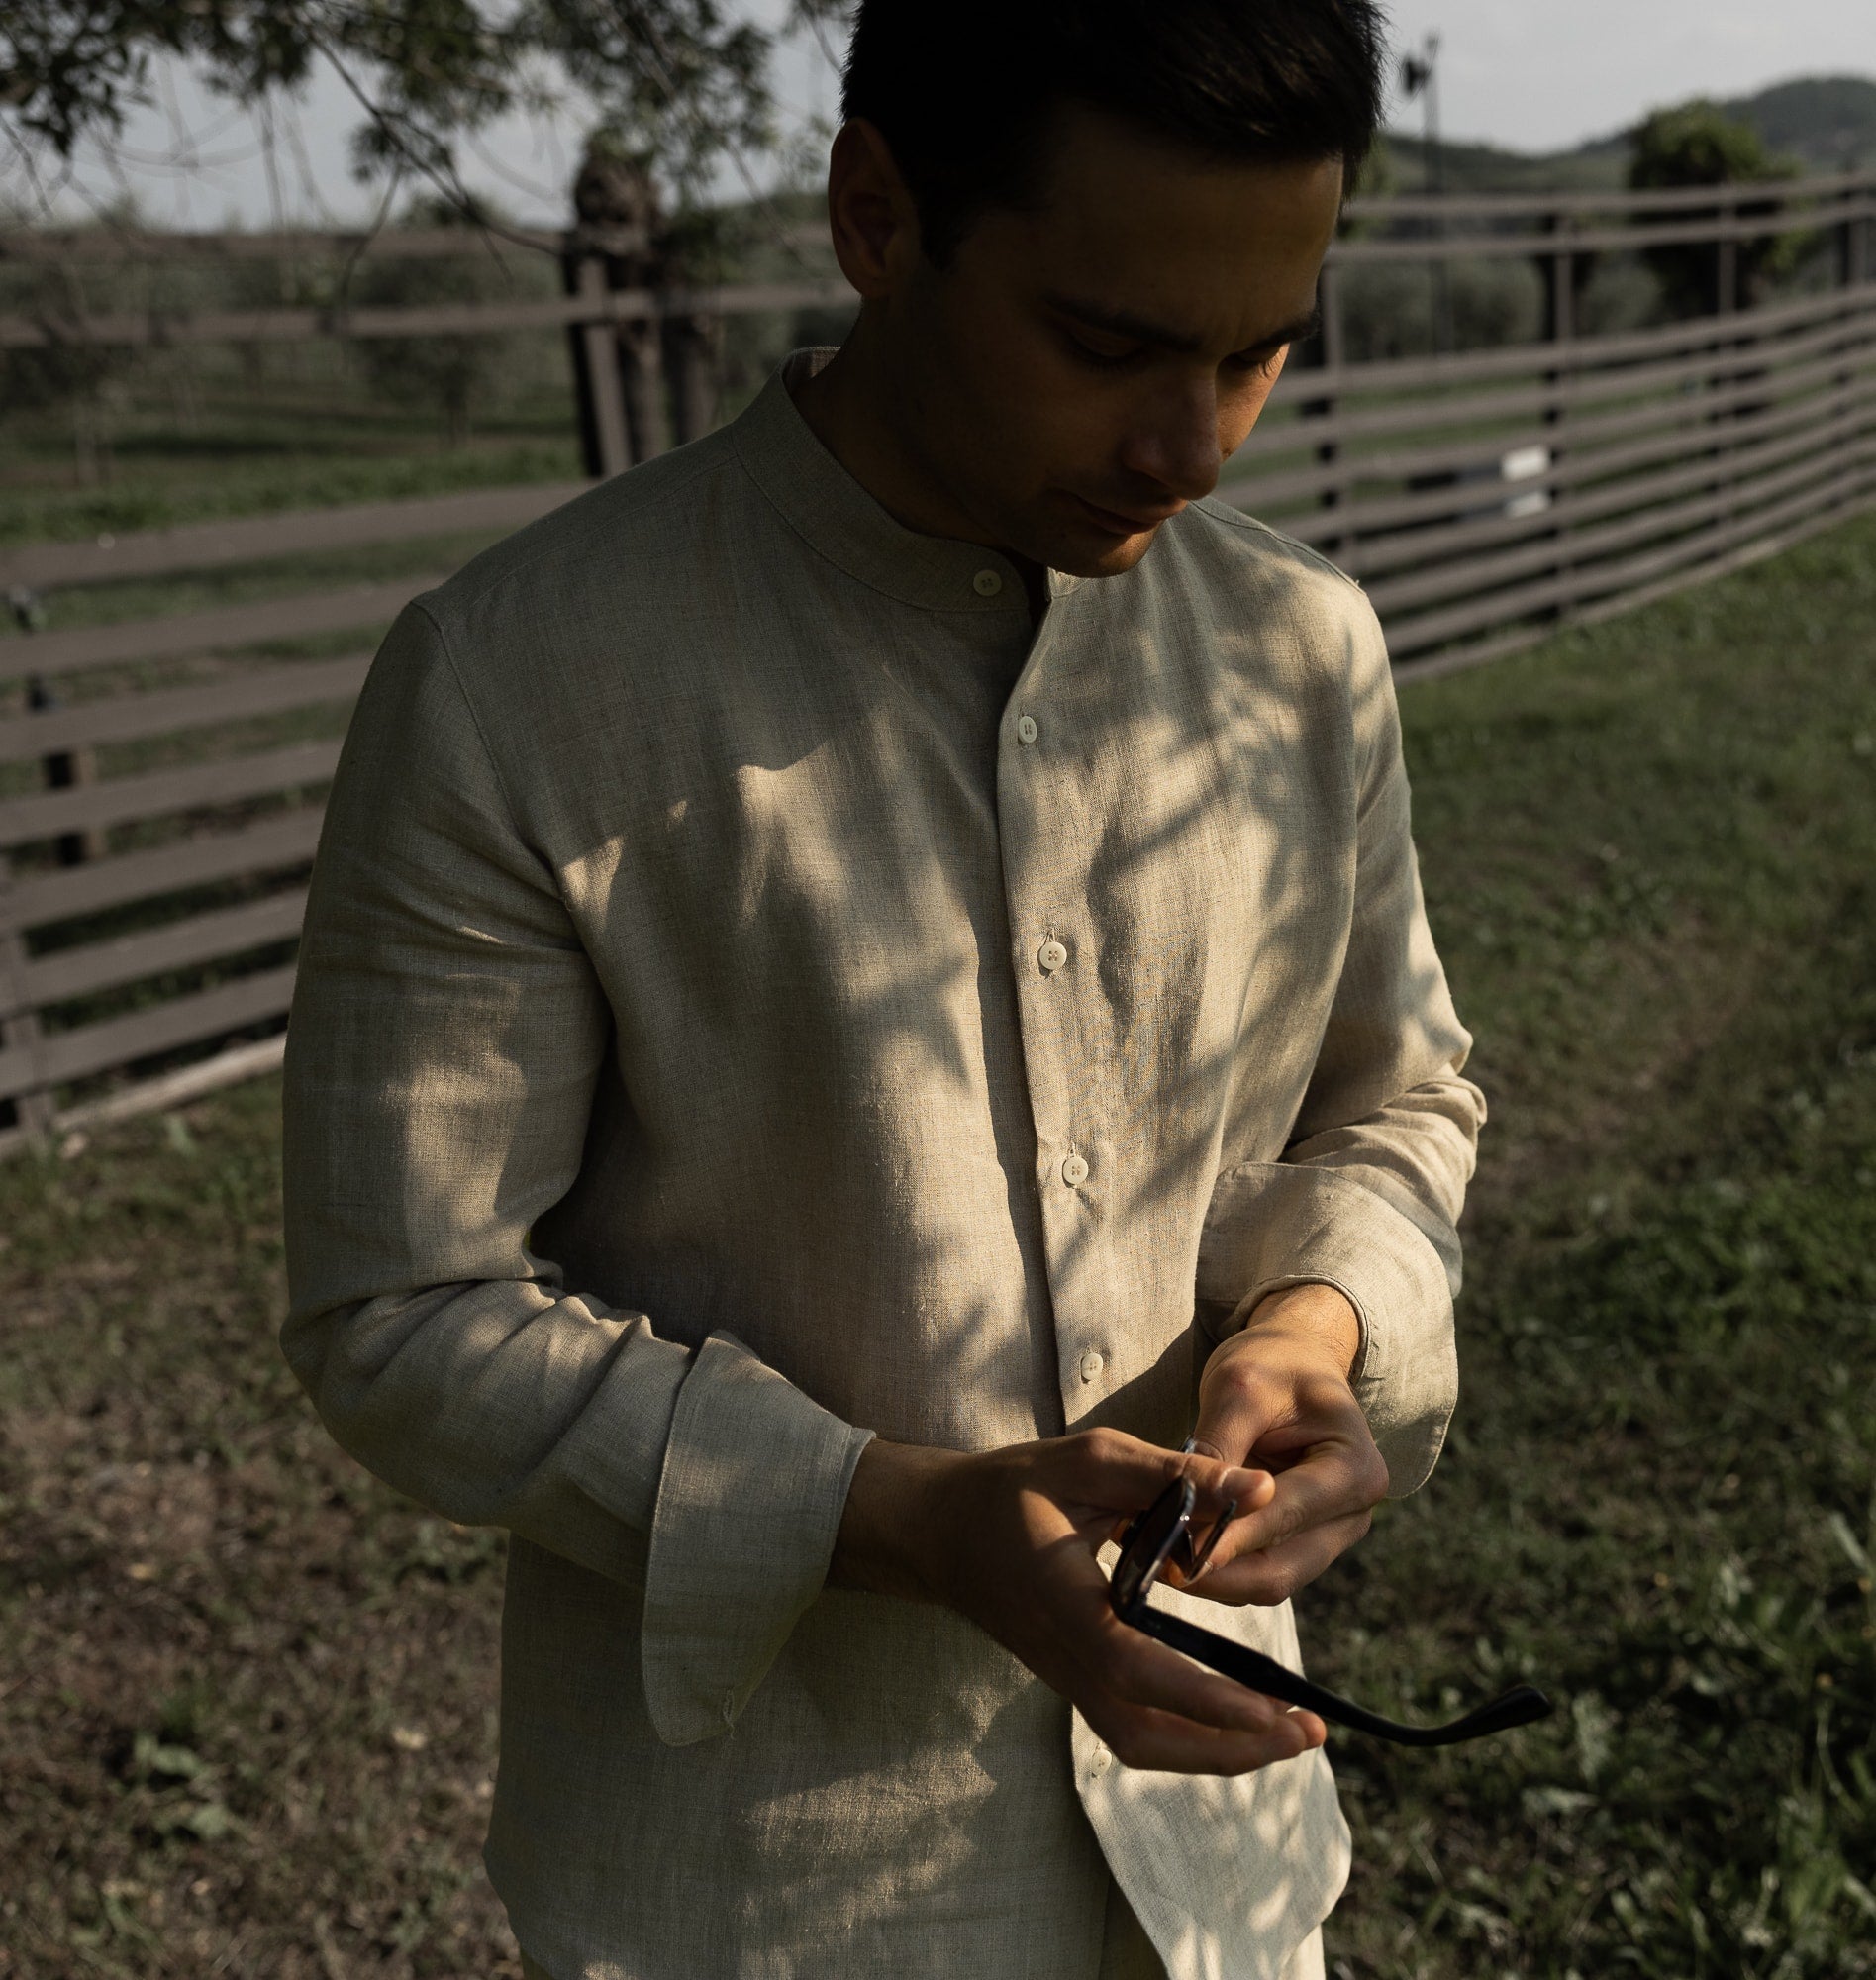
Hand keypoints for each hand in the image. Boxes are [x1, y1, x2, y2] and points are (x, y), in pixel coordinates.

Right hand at [829, 1428, 1326, 1775]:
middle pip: (1146, 1734)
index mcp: (1063, 1600)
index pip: (1136, 1668)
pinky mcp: (1073, 1680)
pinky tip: (1238, 1721)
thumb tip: (1260, 1490)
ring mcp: (1065, 1676)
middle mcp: (1062, 1654)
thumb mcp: (1091, 1458)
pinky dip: (1190, 1738)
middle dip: (1230, 1745)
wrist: (938, 1529)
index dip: (1205, 1696)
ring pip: (1142, 1743)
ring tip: (1287, 1734)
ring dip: (1216, 1751)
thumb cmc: (1011, 1487)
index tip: (1273, 1708)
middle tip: (1306, 1732)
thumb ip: (1176, 1474)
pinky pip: (1135, 1730)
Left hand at [1180, 1283, 1389, 1606]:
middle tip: (1154, 1564)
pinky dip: (1217, 1566)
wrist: (1293, 1360)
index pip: (1282, 1518)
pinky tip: (1174, 1549)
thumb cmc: (1271, 1364)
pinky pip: (1256, 1570)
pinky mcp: (1301, 1543)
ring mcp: (1330, 1535)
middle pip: (1279, 1570)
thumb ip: (1218, 1451)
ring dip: (1211, 1576)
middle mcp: (1353, 1515)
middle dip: (1215, 1572)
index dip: (1226, 1540)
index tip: (1172, 1552)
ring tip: (1154, 1556)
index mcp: (1355, 1471)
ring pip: (1266, 1580)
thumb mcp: (1238, 1389)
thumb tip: (1185, 1513)